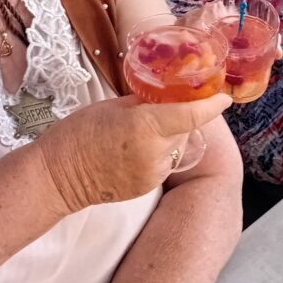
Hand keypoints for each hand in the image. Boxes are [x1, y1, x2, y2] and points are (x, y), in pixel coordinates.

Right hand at [37, 91, 230, 214]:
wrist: (58, 176)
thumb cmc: (79, 133)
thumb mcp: (113, 106)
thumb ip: (144, 102)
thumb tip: (167, 95)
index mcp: (145, 126)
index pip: (190, 114)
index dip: (211, 105)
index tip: (224, 96)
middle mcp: (155, 153)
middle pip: (185, 129)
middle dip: (182, 117)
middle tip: (165, 105)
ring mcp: (152, 174)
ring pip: (176, 148)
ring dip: (169, 136)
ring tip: (142, 130)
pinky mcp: (147, 187)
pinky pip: (164, 164)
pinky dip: (158, 152)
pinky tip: (135, 149)